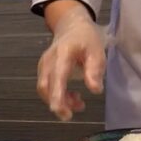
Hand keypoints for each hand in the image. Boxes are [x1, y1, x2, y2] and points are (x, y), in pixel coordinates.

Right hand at [37, 4, 105, 120]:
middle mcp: (48, 61)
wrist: (71, 26)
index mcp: (62, 55)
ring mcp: (43, 66)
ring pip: (45, 89)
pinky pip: (47, 87)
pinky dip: (57, 95)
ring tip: (79, 104)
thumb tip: (95, 90)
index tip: (62, 112)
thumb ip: (95, 70)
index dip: (57, 97)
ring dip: (59, 101)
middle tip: (71, 115)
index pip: (56, 79)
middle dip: (56, 104)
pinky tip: (72, 96)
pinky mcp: (43, 70)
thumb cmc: (86, 38)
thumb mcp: (97, 51)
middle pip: (45, 87)